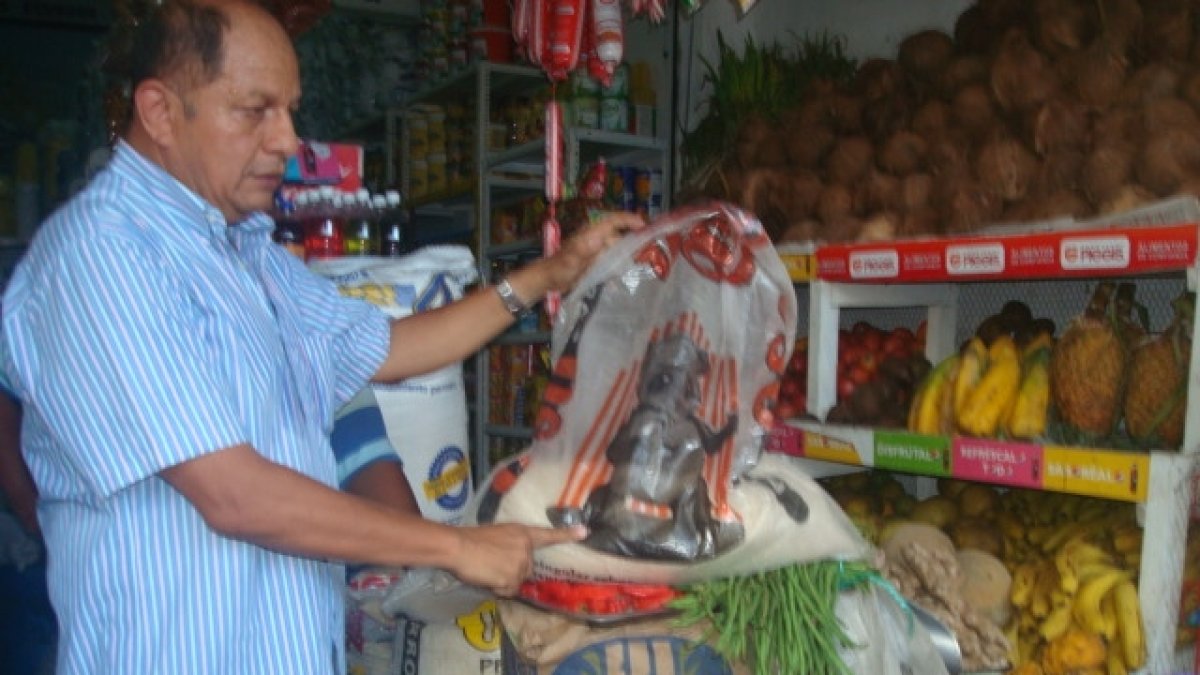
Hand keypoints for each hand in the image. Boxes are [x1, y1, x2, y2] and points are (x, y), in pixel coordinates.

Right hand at [449, 523, 585, 596]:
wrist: (459, 547)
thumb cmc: (470, 539)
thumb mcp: (496, 535)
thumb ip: (508, 545)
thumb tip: (507, 560)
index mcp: (522, 533)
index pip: (547, 535)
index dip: (566, 534)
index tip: (585, 532)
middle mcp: (525, 548)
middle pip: (527, 568)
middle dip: (512, 570)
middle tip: (492, 564)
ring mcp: (520, 563)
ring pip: (517, 581)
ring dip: (503, 580)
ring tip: (486, 570)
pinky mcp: (513, 578)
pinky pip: (508, 590)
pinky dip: (498, 588)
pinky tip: (487, 578)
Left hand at [531, 211, 645, 295]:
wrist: (548, 279)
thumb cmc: (558, 269)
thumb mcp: (569, 261)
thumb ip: (581, 251)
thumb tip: (596, 240)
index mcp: (591, 233)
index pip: (613, 220)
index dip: (629, 220)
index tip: (644, 227)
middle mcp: (596, 237)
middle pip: (620, 233)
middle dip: (634, 239)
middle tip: (648, 251)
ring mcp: (596, 247)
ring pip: (618, 245)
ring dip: (628, 252)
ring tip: (640, 261)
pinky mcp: (596, 257)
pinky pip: (613, 256)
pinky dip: (621, 261)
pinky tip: (625, 271)